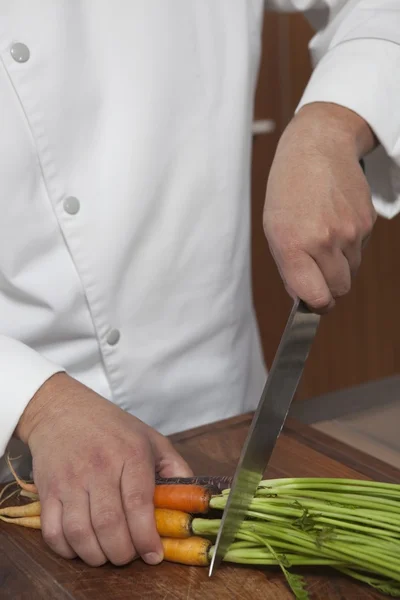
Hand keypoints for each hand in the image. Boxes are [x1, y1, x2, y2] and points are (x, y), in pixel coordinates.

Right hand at [15, 372, 192, 565]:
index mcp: (130, 453)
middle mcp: (99, 467)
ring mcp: (70, 479)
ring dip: (96, 555)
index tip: (154, 555)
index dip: (147, 536)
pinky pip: (53, 531)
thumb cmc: (111, 426)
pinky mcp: (48, 490)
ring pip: (80, 532)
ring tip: (107, 555)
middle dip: (123, 552)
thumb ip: (175, 468)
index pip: (139, 503)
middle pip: (110, 524)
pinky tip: (80, 548)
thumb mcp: (150, 438)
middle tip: (129, 556)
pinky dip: (67, 550)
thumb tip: (192, 499)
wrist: (63, 410)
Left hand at [263, 102, 376, 312]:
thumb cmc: (289, 190)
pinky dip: (350, 245)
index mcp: (293, 245)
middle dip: (329, 287)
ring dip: (340, 265)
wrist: (318, 148)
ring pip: (352, 271)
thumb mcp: (274, 229)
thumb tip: (304, 298)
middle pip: (339, 290)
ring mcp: (350, 231)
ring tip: (323, 237)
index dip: (316, 305)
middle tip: (317, 272)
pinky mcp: (368, 222)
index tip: (314, 303)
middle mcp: (324, 240)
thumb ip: (289, 268)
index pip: (317, 297)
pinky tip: (336, 222)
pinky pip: (361, 250)